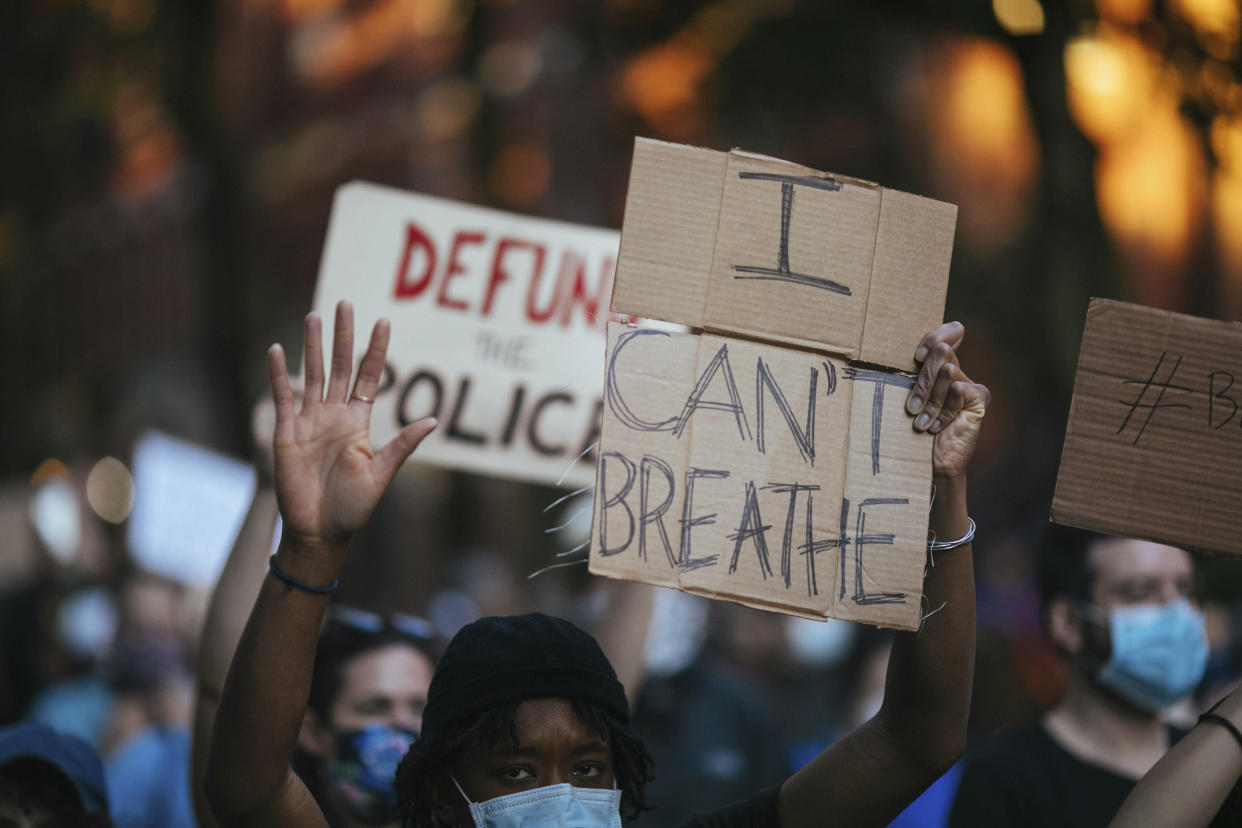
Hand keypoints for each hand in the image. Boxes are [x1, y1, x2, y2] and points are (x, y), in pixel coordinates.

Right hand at [267, 301, 436, 552]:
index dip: (376, 350)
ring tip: (313, 315)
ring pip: (312, 374)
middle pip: (341, 367)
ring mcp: (309, 422)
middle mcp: (334, 415)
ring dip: (313, 346)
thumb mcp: (381, 475)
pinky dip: (279, 374)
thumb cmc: (353, 508)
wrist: (318, 532)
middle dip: (344, 336)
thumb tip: (433, 421)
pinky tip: (277, 348)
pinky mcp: (285, 433)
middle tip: (345, 303)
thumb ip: (402, 446)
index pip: (369, 377)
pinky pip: (282, 397)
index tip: (383, 320)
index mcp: (359, 422)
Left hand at [905, 322, 988, 480]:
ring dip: (930, 401)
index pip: (948, 332)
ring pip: (948, 371)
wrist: (927, 463)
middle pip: (942, 350)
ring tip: (921, 422)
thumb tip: (917, 354)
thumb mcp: (906, 396)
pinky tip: (937, 427)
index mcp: (939, 366)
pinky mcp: (980, 400)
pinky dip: (944, 409)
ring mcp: (971, 386)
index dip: (933, 338)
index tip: (917, 358)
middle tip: (912, 407)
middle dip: (923, 380)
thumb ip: (912, 373)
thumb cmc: (910, 429)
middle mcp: (958, 372)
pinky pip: (960, 389)